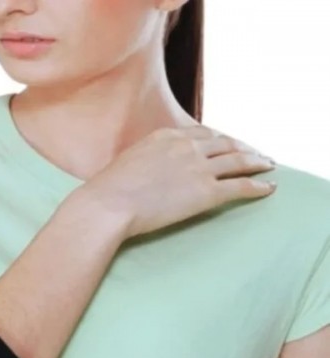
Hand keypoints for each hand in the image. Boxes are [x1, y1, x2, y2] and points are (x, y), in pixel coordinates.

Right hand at [83, 125, 276, 239]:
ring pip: (238, 161)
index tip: (228, 144)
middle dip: (244, 147)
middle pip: (225, 143)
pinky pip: (239, 186)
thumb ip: (147, 158)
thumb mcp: (128, 160)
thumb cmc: (109, 188)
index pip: (202, 133)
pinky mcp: (206, 192)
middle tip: (256, 153)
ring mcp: (198, 168)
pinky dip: (257, 186)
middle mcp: (187, 147)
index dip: (220, 139)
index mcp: (166, 136)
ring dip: (257, 163)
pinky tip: (268, 188)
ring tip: (268, 166)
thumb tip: (148, 167)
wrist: (110, 204)